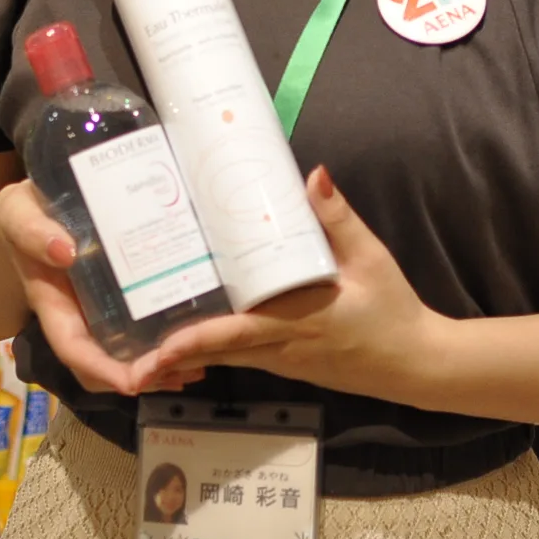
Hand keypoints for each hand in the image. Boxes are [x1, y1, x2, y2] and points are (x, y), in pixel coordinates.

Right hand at [0, 180, 208, 396]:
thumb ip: (34, 232)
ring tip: (197, 365)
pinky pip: (138, 334)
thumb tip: (65, 251)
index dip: (100, 369)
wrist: (29, 208)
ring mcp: (97, 312)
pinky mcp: (118, 300)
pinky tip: (195, 342)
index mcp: (51, 303)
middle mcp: (76, 316)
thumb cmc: (24, 213)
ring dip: (157, 370)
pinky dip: (163, 347)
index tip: (132, 382)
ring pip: (123, 358)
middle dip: (139, 377)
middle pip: (102, 367)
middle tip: (183, 369)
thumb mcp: (20, 215)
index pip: (72, 347)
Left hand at [120, 166, 441, 401]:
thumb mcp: (371, 260)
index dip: (193, 342)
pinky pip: (238, 357)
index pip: (235, 335)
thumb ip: (338, 218)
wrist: (416, 364)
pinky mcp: (284, 364)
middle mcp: (279, 349)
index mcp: (296, 324)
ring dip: (183, 355)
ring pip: (222, 358)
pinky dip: (208, 351)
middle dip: (169, 357)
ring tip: (138, 344)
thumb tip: (313, 174)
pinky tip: (184, 337)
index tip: (157, 345)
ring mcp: (280, 361)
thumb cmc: (392, 311)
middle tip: (122, 351)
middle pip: (213, 353)